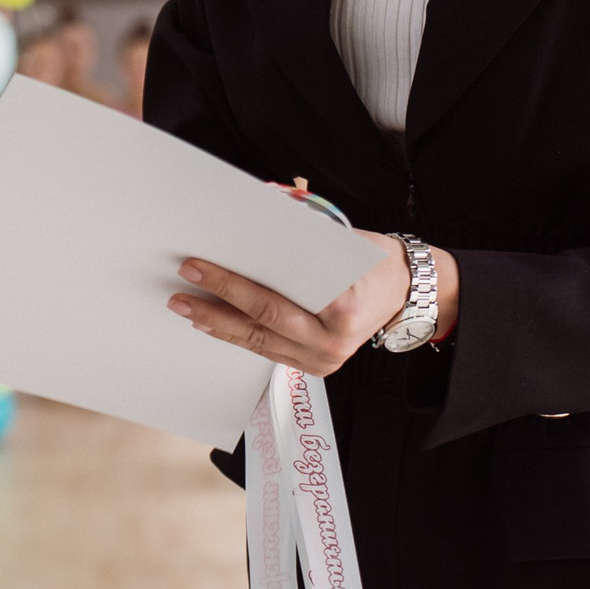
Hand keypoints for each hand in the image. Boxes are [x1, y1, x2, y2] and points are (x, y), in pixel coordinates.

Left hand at [168, 230, 446, 375]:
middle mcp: (333, 342)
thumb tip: (244, 219)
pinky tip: (211, 324)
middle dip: (215, 301)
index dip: (230, 281)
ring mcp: (325, 361)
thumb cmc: (371, 260)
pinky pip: (268, 352)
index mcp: (341, 307)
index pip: (273, 295)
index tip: (199, 264)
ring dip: (217, 323)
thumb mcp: (340, 240)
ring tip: (185, 305)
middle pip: (261, 321)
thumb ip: (297, 237)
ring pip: (259, 342)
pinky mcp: (317, 368)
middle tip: (183, 282)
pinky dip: (238, 336)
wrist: (406, 293)